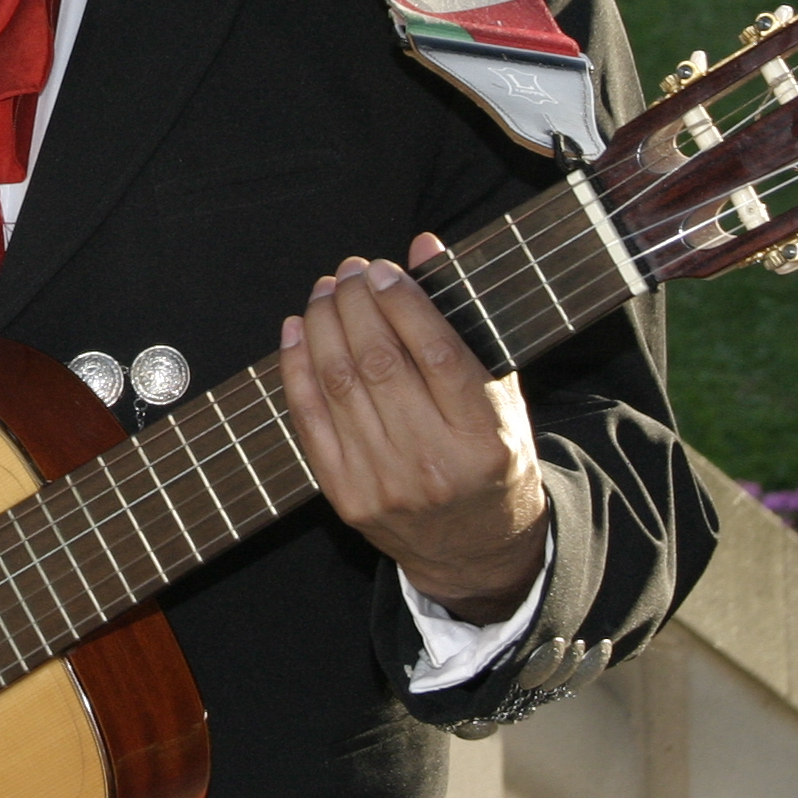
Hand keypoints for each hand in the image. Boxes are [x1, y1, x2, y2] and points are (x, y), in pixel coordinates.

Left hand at [279, 232, 548, 621]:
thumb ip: (464, 324)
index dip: (402, 303)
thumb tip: (424, 245)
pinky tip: (297, 330)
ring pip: (338, 384)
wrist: (474, 552)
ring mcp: (384, 483)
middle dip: (355, 305)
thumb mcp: (501, 398)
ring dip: (323, 325)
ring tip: (327, 290)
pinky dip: (296, 368)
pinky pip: (310, 418)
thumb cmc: (492, 460)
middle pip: (378, 363)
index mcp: (485, 438)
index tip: (383, 268)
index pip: (436, 353)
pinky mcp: (345, 497)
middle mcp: (433, 463)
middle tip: (349, 271)